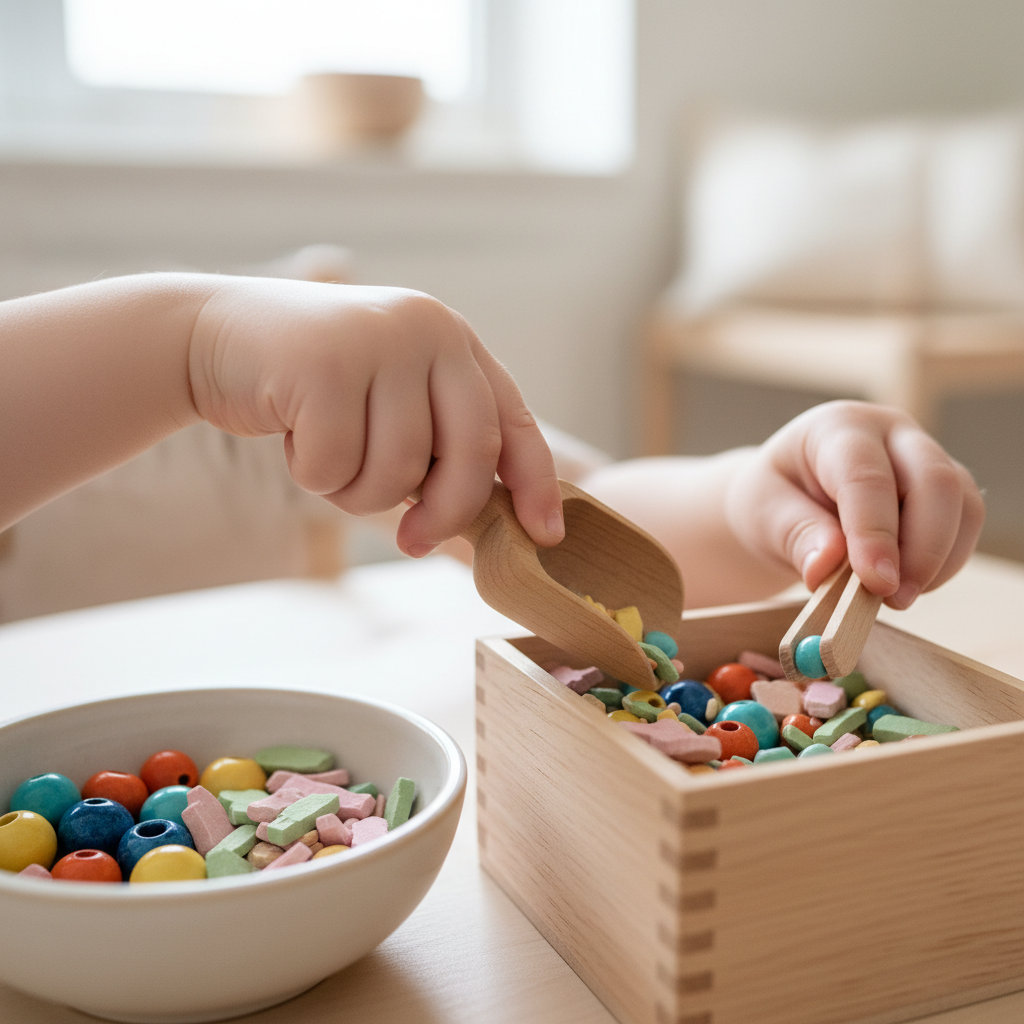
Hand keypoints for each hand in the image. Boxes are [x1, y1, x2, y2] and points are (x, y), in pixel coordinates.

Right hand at [189, 278, 563, 555]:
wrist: (214, 338)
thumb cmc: (312, 390)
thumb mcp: (388, 407)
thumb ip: (436, 447)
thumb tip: (486, 526)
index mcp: (453, 341)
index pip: (514, 421)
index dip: (535, 485)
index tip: (544, 537)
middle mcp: (427, 329)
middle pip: (471, 453)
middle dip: (445, 514)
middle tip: (412, 541)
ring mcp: (378, 338)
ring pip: (398, 469)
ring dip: (357, 491)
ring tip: (326, 455)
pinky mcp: (324, 360)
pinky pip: (336, 464)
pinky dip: (311, 474)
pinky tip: (290, 434)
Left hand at [724, 401, 984, 607]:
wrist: (785, 502)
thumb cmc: (771, 501)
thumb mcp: (762, 516)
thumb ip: (795, 536)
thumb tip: (826, 567)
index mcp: (837, 428)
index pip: (866, 476)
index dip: (875, 532)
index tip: (877, 582)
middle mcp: (890, 433)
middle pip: (934, 480)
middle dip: (922, 549)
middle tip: (893, 599)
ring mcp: (924, 457)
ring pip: (961, 503)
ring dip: (937, 560)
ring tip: (895, 599)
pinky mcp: (945, 489)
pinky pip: (965, 525)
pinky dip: (945, 563)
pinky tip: (909, 585)